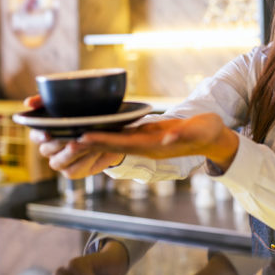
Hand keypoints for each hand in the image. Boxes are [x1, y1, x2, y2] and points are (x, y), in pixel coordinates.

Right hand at [24, 94, 124, 178]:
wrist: (112, 132)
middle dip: (59, 143)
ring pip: (57, 162)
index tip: (48, 133)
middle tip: (73, 136)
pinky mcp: (74, 172)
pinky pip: (74, 170)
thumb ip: (47, 101)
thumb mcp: (71, 103)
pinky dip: (84, 161)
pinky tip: (95, 151)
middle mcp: (50, 150)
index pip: (35, 135)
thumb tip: (29, 102)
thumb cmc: (88, 115)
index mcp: (46, 133)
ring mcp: (61, 163)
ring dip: (72, 153)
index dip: (39, 135)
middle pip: (46, 150)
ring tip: (86, 143)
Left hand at [76, 113, 239, 172]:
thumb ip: (183, 135)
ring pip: (114, 142)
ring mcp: (145, 142)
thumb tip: (168, 139)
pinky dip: (106, 132)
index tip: (82, 138)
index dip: (103, 141)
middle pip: (113, 146)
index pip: (124, 145)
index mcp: (156, 146)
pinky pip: (122, 135)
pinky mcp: (147, 135)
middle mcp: (146, 147)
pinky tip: (94, 127)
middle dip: (88, 143)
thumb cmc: (207, 133)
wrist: (212, 138)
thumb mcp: (199, 131)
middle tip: (62, 138)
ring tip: (69, 134)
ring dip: (93, 139)